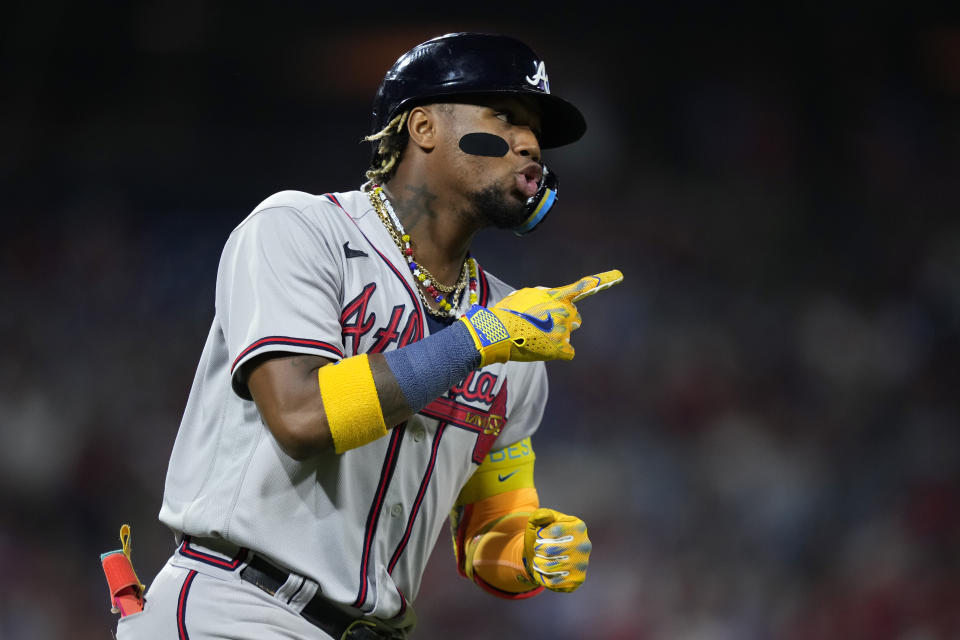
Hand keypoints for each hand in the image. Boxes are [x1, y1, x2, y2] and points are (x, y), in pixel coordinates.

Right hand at [459, 270, 622, 366]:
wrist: (498, 333)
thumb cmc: (506, 313)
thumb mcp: (523, 295)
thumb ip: (542, 295)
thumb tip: (549, 297)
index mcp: (557, 296)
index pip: (584, 286)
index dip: (603, 279)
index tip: (620, 275)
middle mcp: (566, 312)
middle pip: (574, 317)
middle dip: (563, 320)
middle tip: (542, 324)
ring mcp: (565, 331)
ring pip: (568, 334)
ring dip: (556, 336)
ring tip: (535, 336)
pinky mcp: (562, 349)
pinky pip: (568, 352)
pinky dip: (557, 352)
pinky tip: (542, 349)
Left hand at [522, 508, 590, 592]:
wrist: (543, 557)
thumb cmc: (541, 536)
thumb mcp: (537, 521)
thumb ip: (540, 515)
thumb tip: (546, 516)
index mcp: (578, 527)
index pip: (553, 532)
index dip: (540, 535)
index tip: (539, 536)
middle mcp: (585, 545)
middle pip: (551, 550)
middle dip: (538, 550)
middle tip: (537, 549)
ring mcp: (582, 564)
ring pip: (550, 567)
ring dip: (539, 563)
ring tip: (539, 560)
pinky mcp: (577, 580)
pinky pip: (554, 582)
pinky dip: (543, 577)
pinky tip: (545, 571)